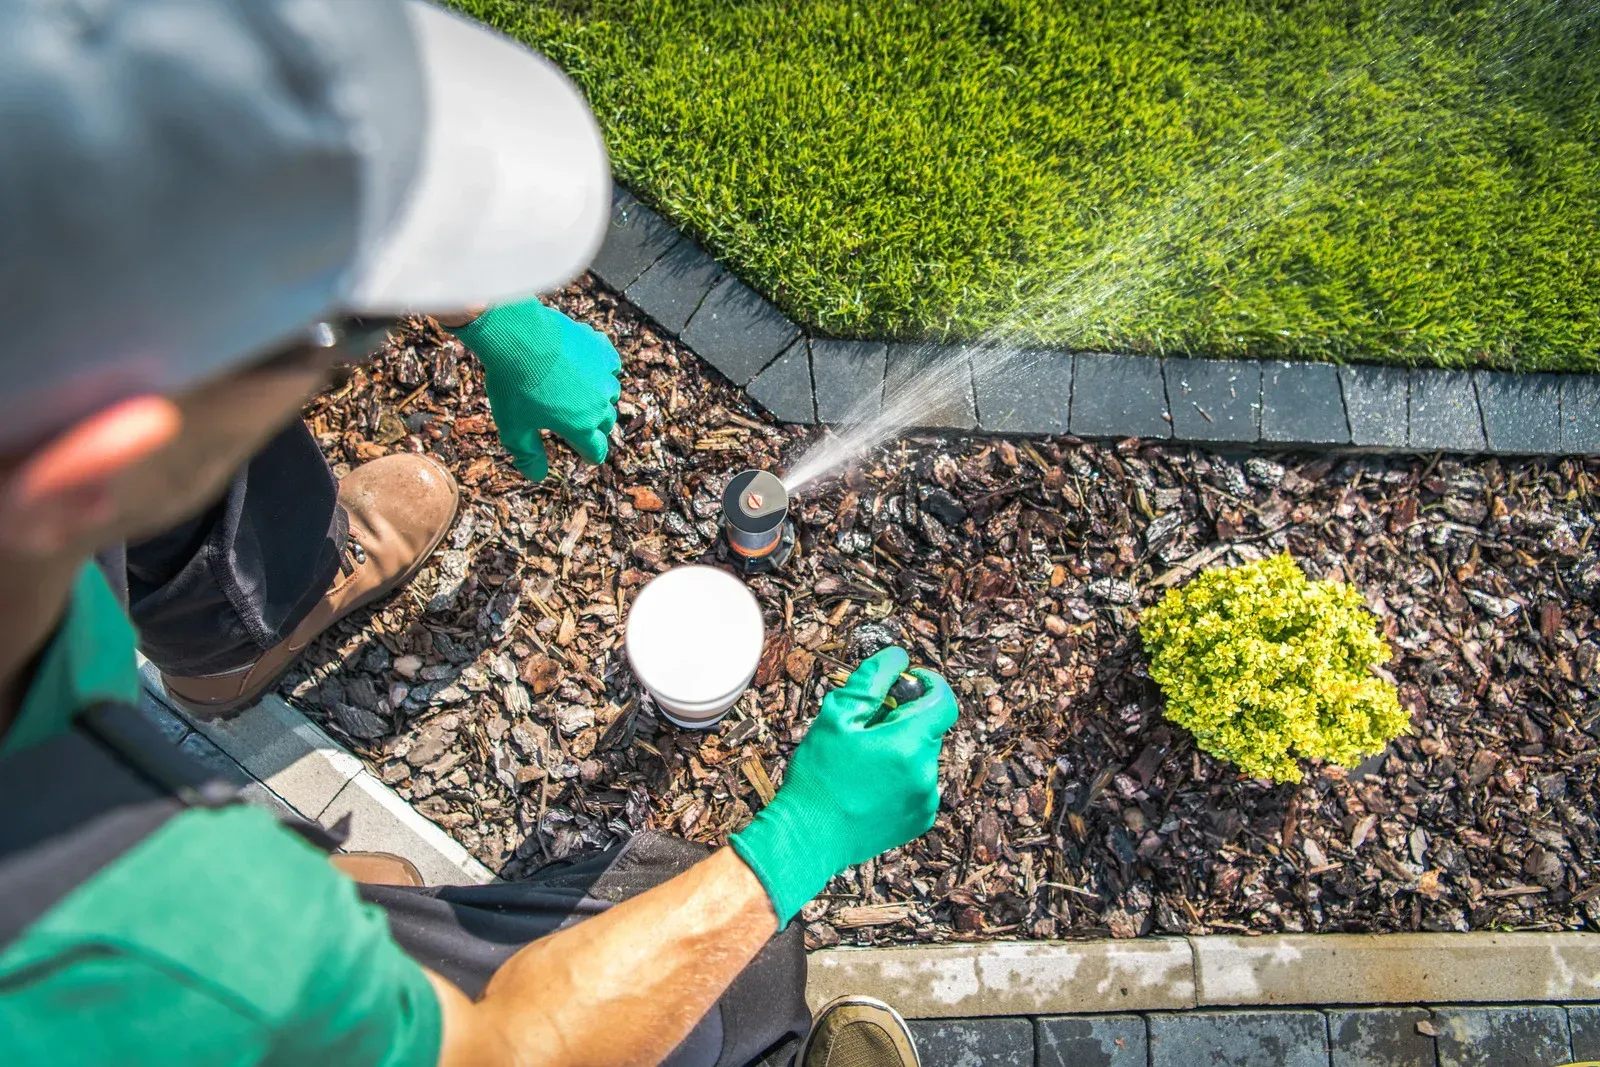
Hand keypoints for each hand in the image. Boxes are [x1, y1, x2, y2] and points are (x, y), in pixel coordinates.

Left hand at [450, 298, 621, 480]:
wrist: (517, 335)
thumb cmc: (512, 385)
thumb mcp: (513, 429)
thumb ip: (528, 456)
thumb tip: (537, 477)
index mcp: (581, 427)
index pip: (596, 450)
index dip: (588, 455)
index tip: (583, 453)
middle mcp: (599, 404)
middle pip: (605, 423)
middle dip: (593, 426)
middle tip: (575, 422)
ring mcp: (603, 375)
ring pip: (610, 394)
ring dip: (598, 397)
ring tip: (578, 392)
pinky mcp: (601, 349)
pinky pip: (611, 364)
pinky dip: (602, 369)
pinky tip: (587, 367)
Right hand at [729, 647, 958, 924]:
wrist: (808, 839)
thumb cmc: (818, 777)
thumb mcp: (836, 717)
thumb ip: (872, 679)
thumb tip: (898, 657)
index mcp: (909, 743)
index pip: (943, 700)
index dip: (928, 684)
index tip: (905, 682)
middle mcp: (926, 773)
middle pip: (928, 728)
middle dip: (903, 718)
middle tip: (864, 728)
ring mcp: (926, 800)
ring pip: (921, 756)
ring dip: (900, 749)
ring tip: (861, 762)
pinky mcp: (919, 820)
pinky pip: (918, 784)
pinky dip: (900, 776)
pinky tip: (868, 785)